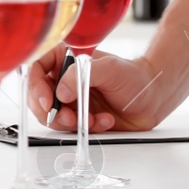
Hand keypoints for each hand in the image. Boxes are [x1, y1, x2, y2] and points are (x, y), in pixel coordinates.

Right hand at [26, 48, 167, 132]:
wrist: (152, 99)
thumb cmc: (134, 77)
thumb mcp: (109, 69)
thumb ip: (82, 75)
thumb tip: (61, 91)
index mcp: (66, 60)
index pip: (36, 68)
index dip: (36, 86)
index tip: (48, 101)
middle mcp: (65, 79)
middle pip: (39, 97)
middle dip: (51, 111)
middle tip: (68, 117)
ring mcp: (71, 100)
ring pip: (52, 116)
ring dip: (69, 122)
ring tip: (91, 119)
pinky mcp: (79, 117)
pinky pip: (71, 128)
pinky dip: (86, 128)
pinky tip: (103, 121)